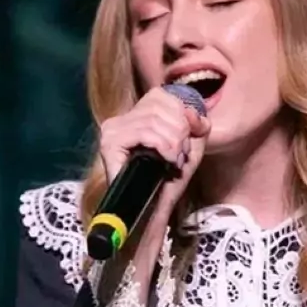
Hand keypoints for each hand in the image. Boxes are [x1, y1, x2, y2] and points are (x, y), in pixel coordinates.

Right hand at [97, 86, 211, 218]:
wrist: (154, 211)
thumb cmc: (170, 180)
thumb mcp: (191, 145)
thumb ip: (196, 123)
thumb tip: (193, 113)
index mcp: (137, 115)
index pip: (162, 95)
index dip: (182, 114)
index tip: (187, 140)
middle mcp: (121, 119)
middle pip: (160, 104)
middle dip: (180, 131)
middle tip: (179, 156)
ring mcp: (113, 130)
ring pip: (154, 119)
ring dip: (173, 142)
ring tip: (173, 161)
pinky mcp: (110, 144)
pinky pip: (145, 132)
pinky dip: (162, 146)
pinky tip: (166, 161)